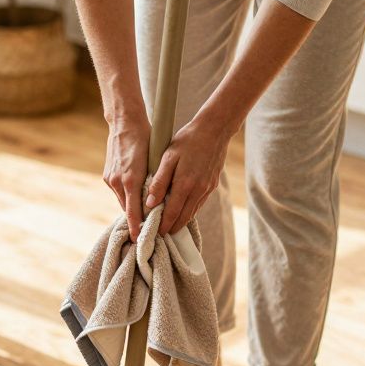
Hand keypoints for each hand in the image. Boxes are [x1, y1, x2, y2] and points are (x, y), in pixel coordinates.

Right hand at [102, 112, 152, 239]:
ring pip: (124, 200)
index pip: (133, 211)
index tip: (139, 239)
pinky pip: (119, 191)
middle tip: (149, 227)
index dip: (136, 226)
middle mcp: (117, 182)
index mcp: (130, 180)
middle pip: (128, 208)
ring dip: (133, 205)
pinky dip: (127, 195)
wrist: (125, 122)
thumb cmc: (145, 139)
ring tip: (145, 211)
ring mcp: (110, 179)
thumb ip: (154, 183)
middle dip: (137, 217)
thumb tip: (159, 201)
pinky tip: (136, 193)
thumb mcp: (155, 162)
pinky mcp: (107, 175)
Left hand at [145, 115, 231, 234]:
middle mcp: (198, 191)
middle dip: (171, 228)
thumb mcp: (168, 157)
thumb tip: (150, 203)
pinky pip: (199, 204)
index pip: (172, 213)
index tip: (154, 234)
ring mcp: (207, 189)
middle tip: (159, 235)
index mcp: (185, 185)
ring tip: (168, 226)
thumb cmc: (187, 140)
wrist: (214, 130)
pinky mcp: (212, 185)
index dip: (163, 226)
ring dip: (180, 221)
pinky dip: (189, 211)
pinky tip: (181, 211)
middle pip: (183, 218)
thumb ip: (159, 181)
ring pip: (192, 212)